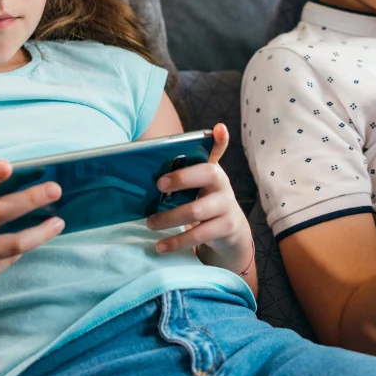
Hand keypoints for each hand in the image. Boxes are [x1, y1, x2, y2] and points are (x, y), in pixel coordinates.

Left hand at [145, 124, 252, 274]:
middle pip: (206, 175)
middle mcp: (223, 184)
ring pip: (196, 210)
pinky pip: (198, 235)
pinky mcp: (226, 228)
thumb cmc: (204, 200)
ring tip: (150, 223)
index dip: (219, 140)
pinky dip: (176, 241)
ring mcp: (227, 206)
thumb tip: (146, 159)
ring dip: (169, 217)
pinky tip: (161, 246)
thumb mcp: (198, 184)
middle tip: (158, 186)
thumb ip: (181, 171)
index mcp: (213, 170)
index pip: (216, 151)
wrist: (230, 229)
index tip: (217, 130)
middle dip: (181, 178)